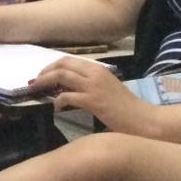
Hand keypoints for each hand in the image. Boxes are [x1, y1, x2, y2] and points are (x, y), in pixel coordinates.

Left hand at [34, 58, 156, 135]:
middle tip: (36, 81)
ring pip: (61, 76)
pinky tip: (56, 107)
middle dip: (45, 71)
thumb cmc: (127, 108)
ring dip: (46, 82)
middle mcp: (94, 73)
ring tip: (38, 90)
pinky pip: (67, 96)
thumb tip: (69, 87)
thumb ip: (90, 84)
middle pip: (62, 64)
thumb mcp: (107, 88)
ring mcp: (93, 86)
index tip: (42, 74)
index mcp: (98, 69)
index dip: (51, 66)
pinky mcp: (93, 101)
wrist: (144, 120)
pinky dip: (58, 100)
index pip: (68, 60)